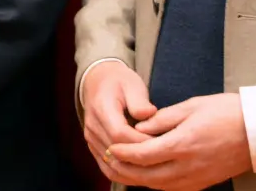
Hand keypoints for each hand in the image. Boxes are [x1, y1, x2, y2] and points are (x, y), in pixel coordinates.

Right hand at [80, 60, 155, 182]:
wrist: (99, 82)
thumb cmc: (119, 82)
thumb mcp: (132, 84)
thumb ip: (139, 101)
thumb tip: (149, 114)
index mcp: (101, 108)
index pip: (120, 134)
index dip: (141, 142)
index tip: (162, 144)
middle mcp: (92, 126)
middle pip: (116, 152)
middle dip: (141, 158)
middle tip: (164, 160)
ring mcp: (91, 138)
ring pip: (111, 164)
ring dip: (133, 170)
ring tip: (155, 169)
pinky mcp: (93, 146)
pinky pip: (107, 167)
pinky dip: (124, 173)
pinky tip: (141, 173)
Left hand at [105, 92, 252, 190]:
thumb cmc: (227, 112)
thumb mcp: (191, 106)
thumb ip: (162, 119)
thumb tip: (139, 128)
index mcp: (183, 144)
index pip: (144, 155)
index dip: (123, 153)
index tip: (110, 146)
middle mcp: (188, 166)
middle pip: (147, 176)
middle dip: (124, 169)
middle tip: (109, 159)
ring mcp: (196, 178)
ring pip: (158, 186)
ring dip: (137, 179)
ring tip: (122, 168)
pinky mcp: (203, 183)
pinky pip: (172, 188)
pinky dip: (155, 183)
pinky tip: (146, 174)